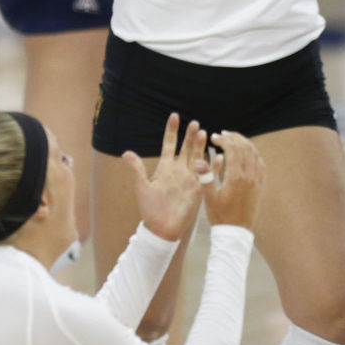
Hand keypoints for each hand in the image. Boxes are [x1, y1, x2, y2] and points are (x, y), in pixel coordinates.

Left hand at [123, 113, 208, 241]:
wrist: (162, 228)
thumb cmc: (150, 209)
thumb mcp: (142, 187)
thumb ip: (137, 169)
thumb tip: (126, 152)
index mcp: (165, 168)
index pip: (169, 144)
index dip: (172, 130)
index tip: (174, 116)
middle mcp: (179, 170)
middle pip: (186, 148)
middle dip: (190, 135)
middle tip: (194, 123)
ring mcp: (190, 178)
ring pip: (197, 157)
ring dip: (200, 146)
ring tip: (204, 133)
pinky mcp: (198, 188)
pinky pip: (206, 173)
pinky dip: (212, 165)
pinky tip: (218, 156)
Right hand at [201, 131, 265, 228]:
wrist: (236, 231)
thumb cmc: (219, 215)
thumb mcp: (209, 197)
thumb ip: (205, 177)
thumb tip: (198, 160)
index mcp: (236, 177)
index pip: (233, 150)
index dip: (223, 140)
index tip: (214, 137)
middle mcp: (250, 176)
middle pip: (245, 148)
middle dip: (234, 138)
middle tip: (223, 134)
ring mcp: (257, 180)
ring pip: (255, 154)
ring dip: (244, 144)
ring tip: (233, 139)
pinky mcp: (260, 185)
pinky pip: (260, 164)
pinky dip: (253, 154)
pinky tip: (246, 153)